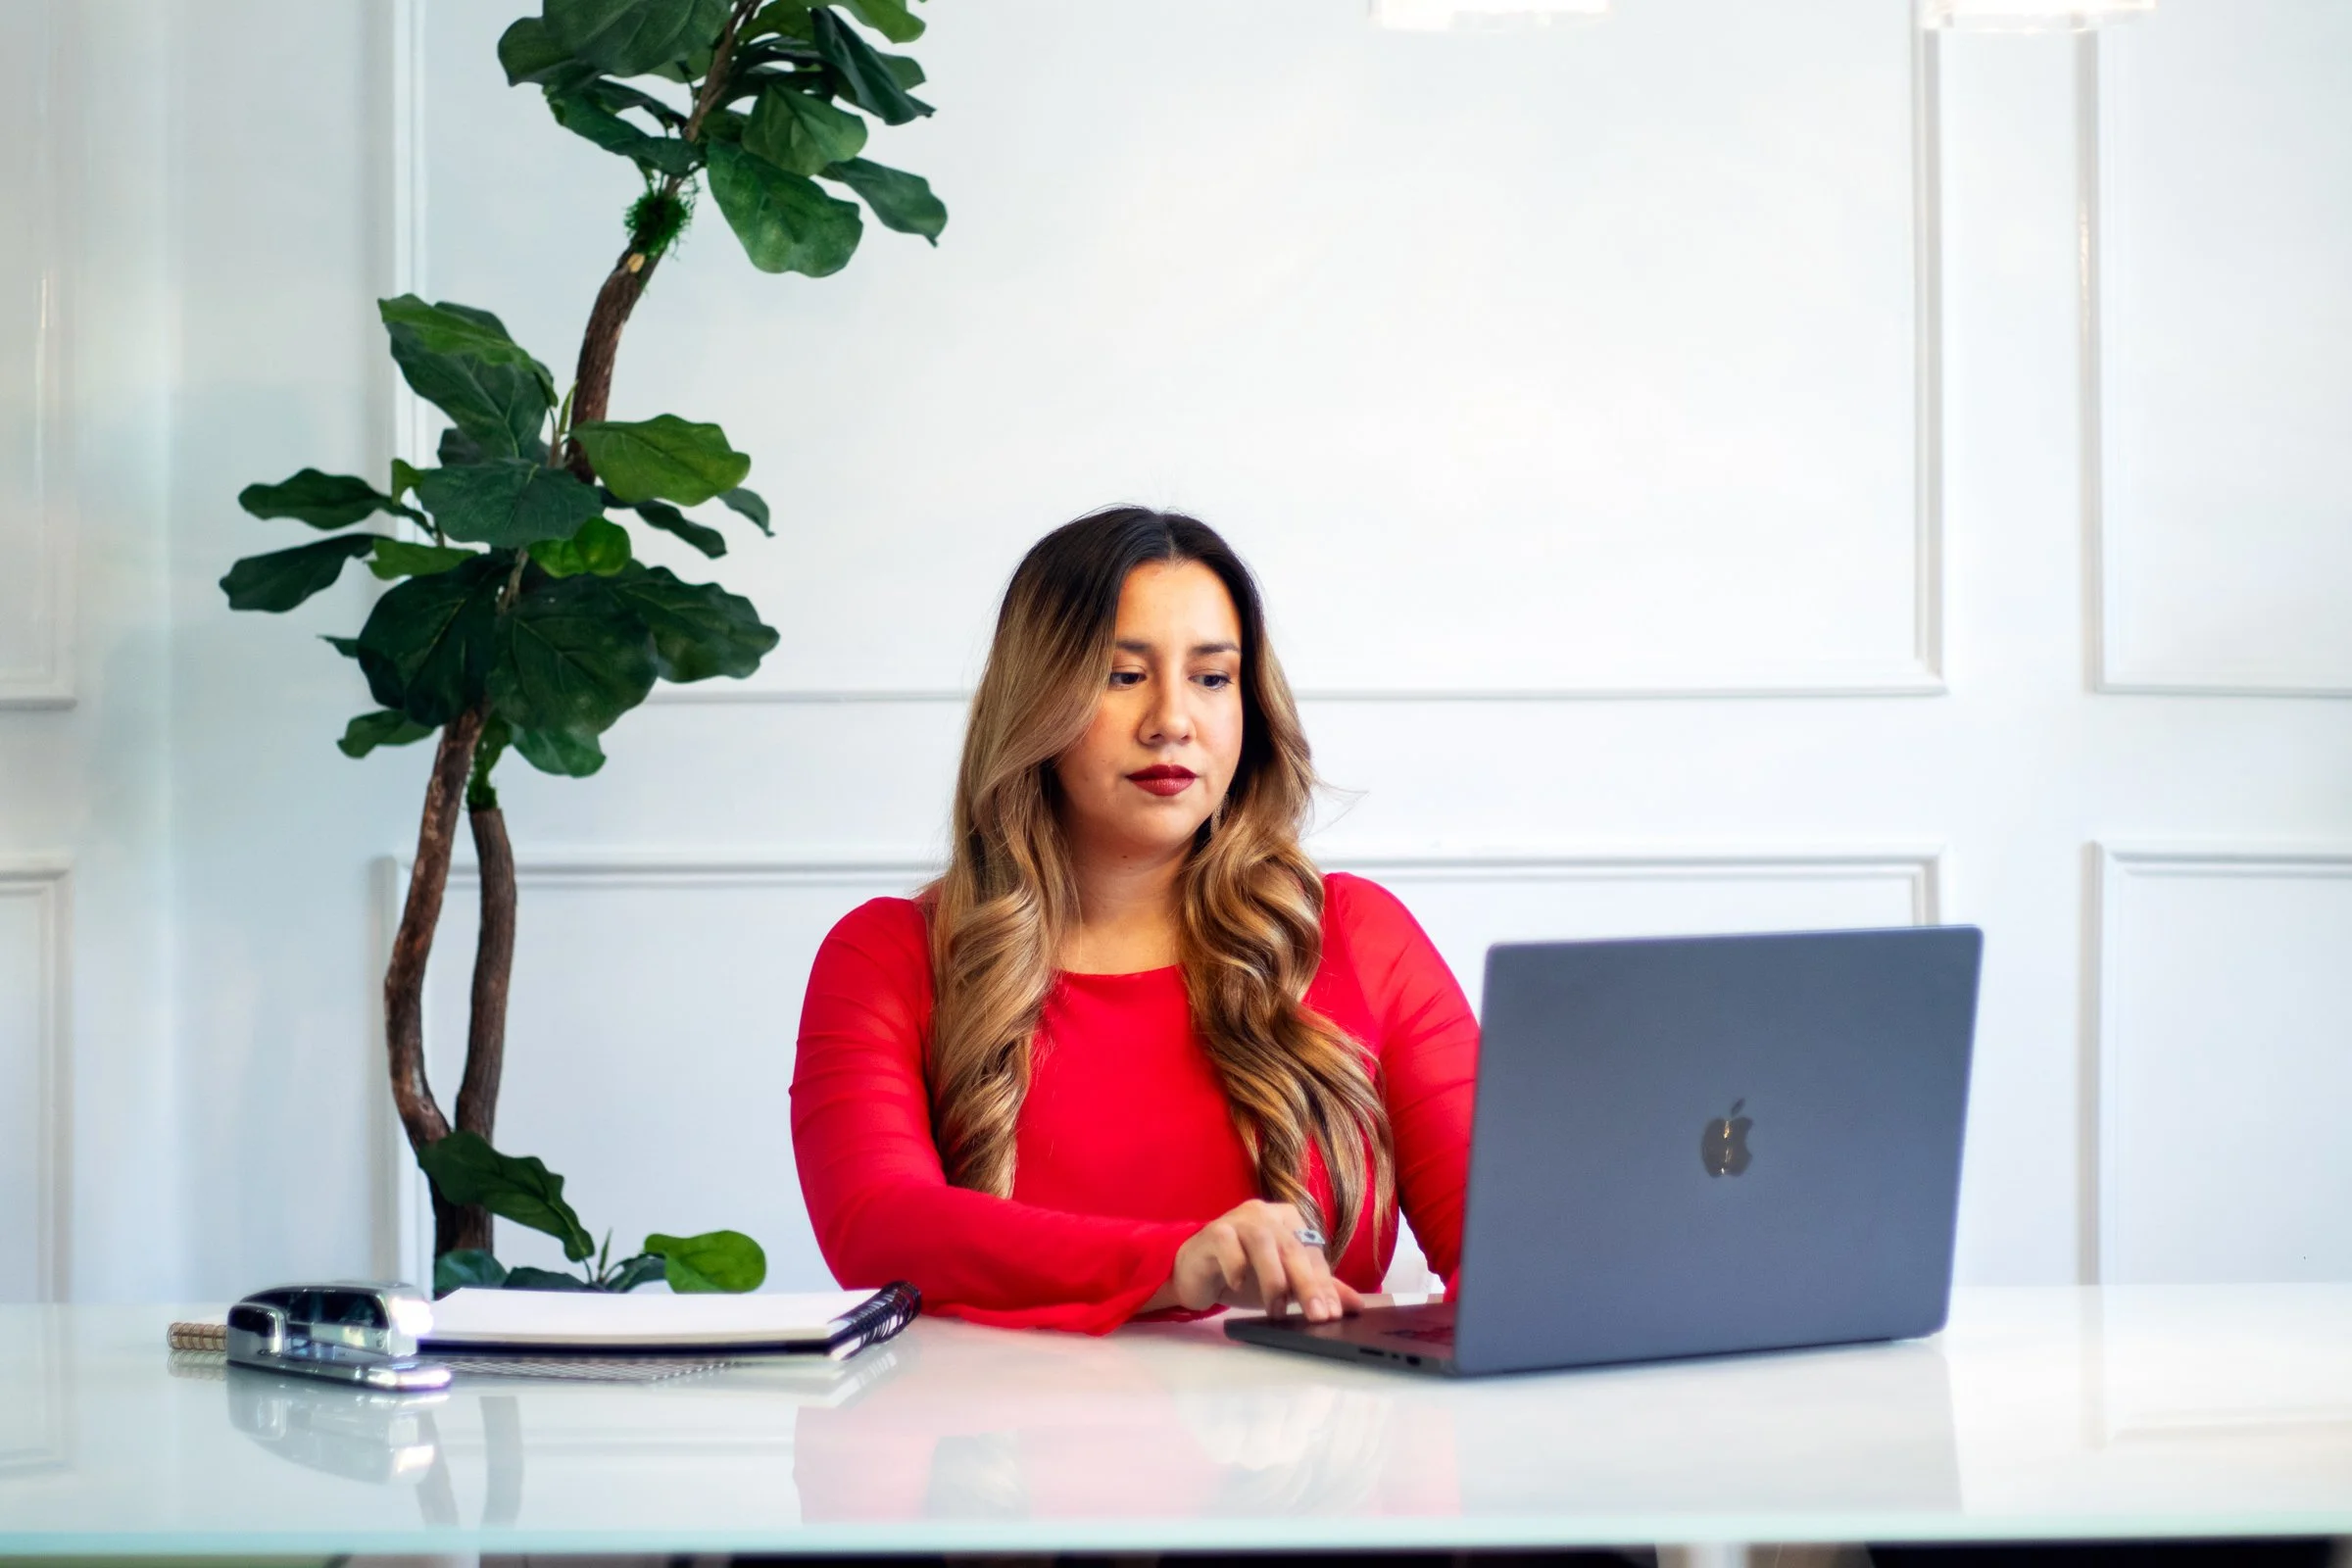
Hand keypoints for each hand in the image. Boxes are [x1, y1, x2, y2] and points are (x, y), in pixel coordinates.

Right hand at [1145, 1200, 1364, 1322]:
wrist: (1197, 1273)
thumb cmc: (1244, 1275)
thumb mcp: (1285, 1285)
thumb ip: (1318, 1288)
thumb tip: (1356, 1305)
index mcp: (1289, 1221)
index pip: (1313, 1251)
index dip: (1325, 1283)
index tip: (1333, 1313)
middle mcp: (1266, 1214)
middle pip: (1293, 1247)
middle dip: (1308, 1284)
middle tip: (1318, 1315)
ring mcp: (1239, 1220)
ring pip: (1264, 1243)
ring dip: (1274, 1280)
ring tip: (1276, 1310)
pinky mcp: (1214, 1232)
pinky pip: (1229, 1246)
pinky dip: (1237, 1267)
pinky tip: (1239, 1285)